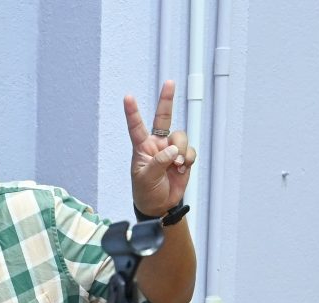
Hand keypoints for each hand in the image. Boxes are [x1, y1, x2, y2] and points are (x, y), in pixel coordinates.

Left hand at [125, 80, 196, 216]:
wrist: (159, 205)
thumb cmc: (146, 191)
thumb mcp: (146, 179)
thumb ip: (158, 162)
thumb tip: (173, 149)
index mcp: (142, 148)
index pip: (136, 127)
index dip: (133, 112)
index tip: (128, 97)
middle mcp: (157, 144)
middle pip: (163, 118)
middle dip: (166, 100)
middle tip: (169, 82)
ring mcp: (171, 150)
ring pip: (181, 136)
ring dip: (181, 150)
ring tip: (177, 165)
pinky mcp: (184, 157)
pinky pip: (191, 150)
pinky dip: (189, 158)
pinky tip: (182, 168)